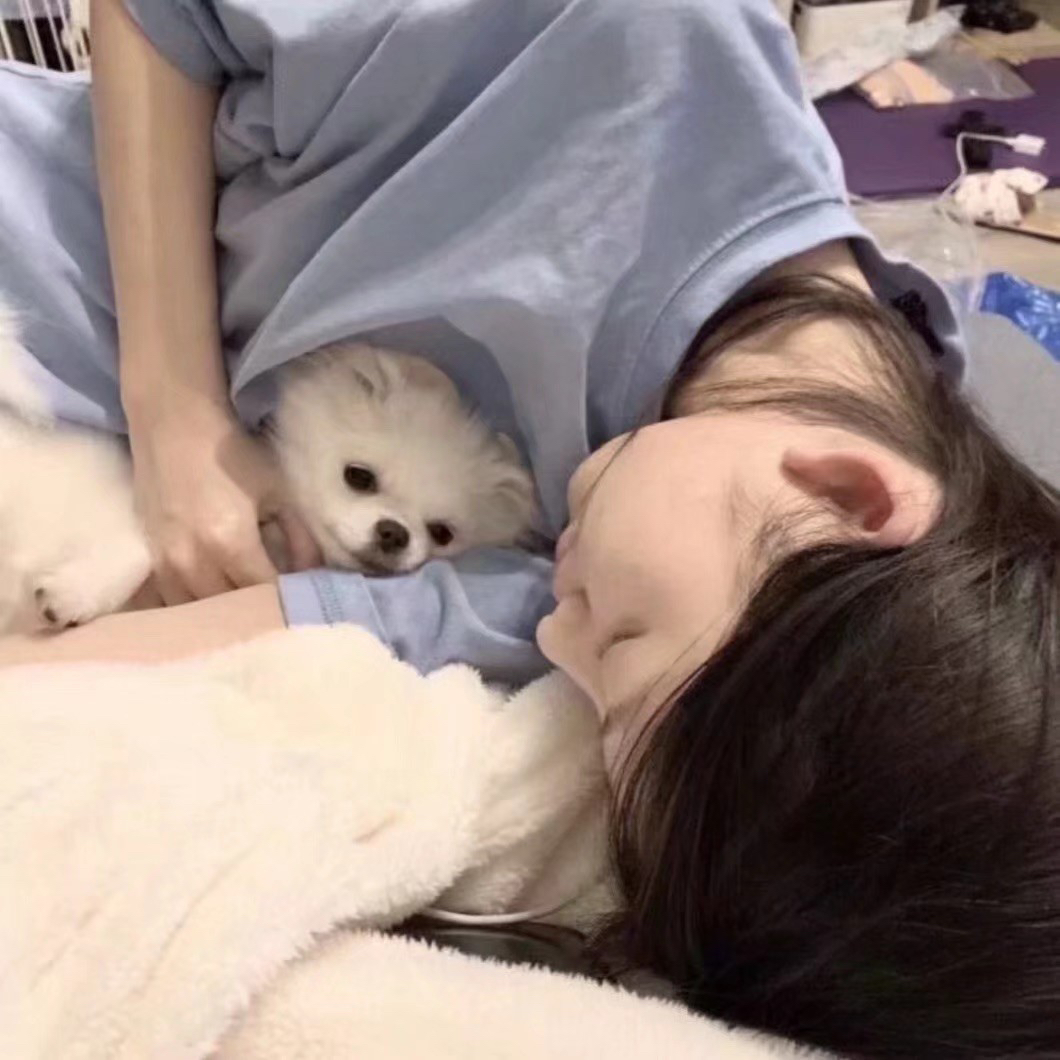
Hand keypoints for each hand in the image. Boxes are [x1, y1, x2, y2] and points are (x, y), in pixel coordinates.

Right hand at [127, 400, 319, 604]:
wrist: (173, 426)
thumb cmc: (231, 455)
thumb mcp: (278, 493)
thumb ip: (301, 540)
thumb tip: (314, 576)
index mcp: (230, 543)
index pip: (264, 595)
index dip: (286, 605)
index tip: (303, 607)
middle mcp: (193, 560)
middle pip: (229, 612)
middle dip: (256, 616)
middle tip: (279, 614)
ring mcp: (165, 562)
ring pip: (197, 614)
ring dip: (224, 618)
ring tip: (247, 615)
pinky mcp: (150, 558)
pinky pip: (172, 601)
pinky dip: (193, 610)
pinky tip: (212, 609)